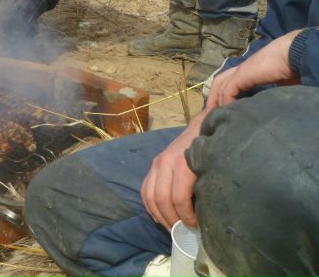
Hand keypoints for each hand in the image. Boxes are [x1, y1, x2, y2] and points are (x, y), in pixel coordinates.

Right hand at [141, 112, 205, 229]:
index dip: (186, 217)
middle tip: (183, 231)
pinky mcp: (153, 165)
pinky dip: (149, 206)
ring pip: (149, 196)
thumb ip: (207, 186)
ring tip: (171, 227)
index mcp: (181, 164)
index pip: (177, 199)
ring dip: (159, 215)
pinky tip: (158, 217)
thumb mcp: (212, 166)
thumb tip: (209, 212)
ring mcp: (157, 164)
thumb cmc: (210, 148)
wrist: (200, 127)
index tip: (196, 226)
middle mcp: (164, 163)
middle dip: (171, 220)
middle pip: (161, 200)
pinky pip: (145, 189)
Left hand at [206, 30, 300, 109]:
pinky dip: (225, 100)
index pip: (229, 81)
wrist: (296, 54)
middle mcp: (242, 68)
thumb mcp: (277, 84)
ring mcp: (241, 69)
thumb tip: (265, 105)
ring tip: (214, 116)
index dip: (223, 95)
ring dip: (215, 100)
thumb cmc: (292, 68)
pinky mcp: (243, 73)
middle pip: (219, 81)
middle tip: (210, 115)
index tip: (222, 110)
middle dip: (213, 98)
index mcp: (250, 70)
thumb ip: (267, 92)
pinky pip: (228, 88)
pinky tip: (228, 111)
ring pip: (220, 84)